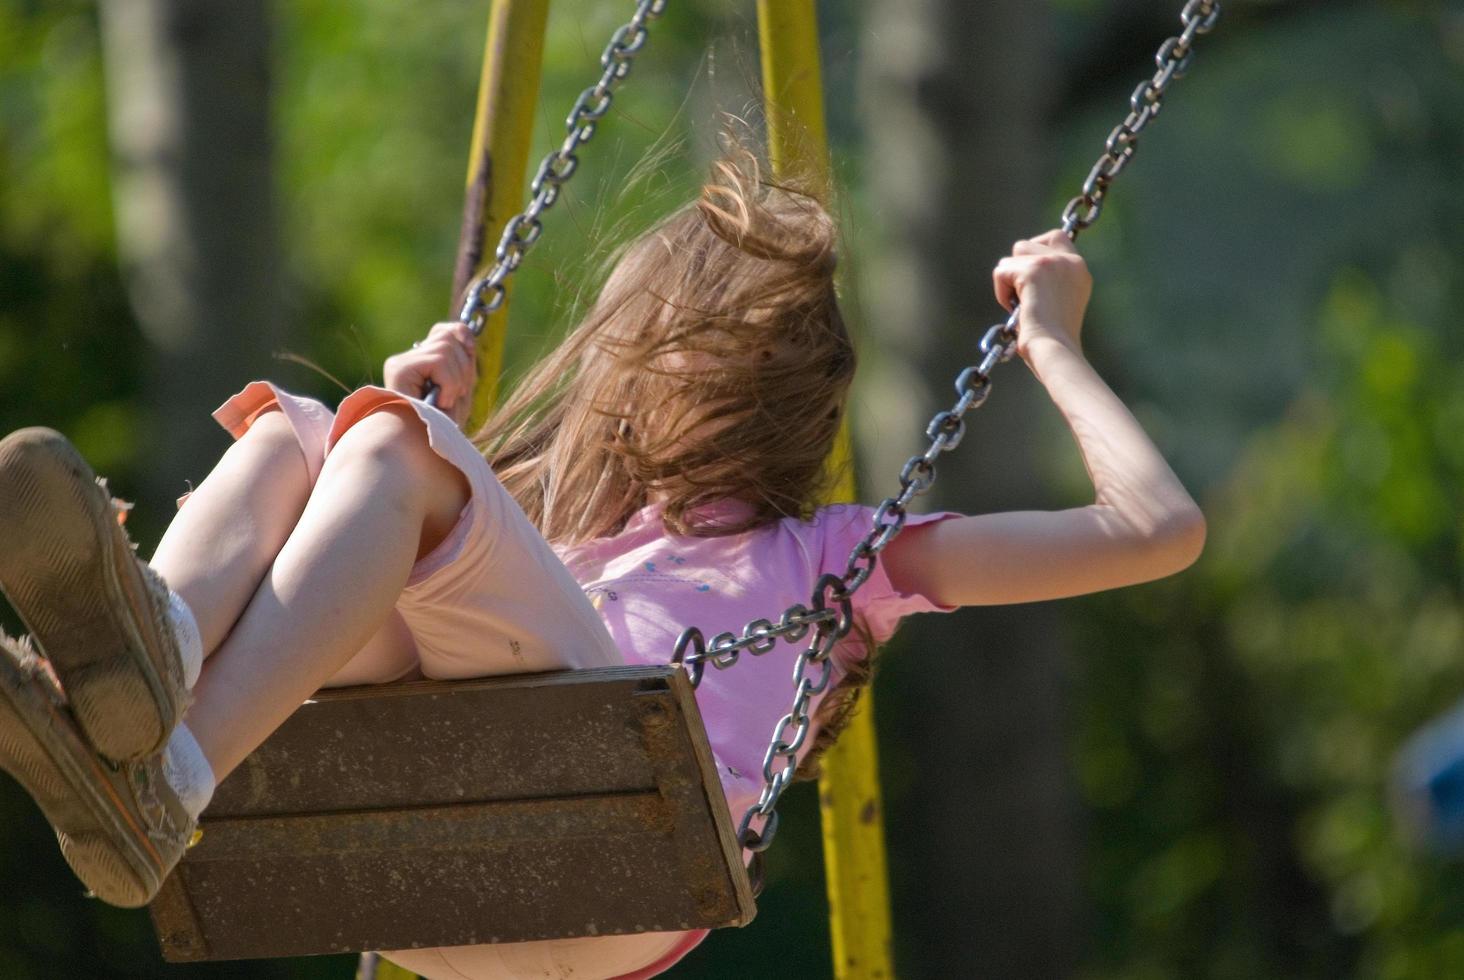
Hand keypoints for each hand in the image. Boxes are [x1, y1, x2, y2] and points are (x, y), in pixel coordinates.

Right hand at [383, 321, 477, 425]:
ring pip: (446, 348)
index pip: (445, 330)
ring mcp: (399, 364)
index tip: (470, 360)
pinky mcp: (399, 370)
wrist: (428, 455)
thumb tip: (466, 333)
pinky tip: (441, 401)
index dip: (464, 340)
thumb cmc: (445, 428)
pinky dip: (450, 383)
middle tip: (456, 395)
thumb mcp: (461, 390)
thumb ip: (462, 361)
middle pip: (448, 337)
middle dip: (464, 367)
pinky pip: (439, 361)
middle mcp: (404, 360)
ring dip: (457, 379)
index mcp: (418, 363)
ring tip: (447, 400)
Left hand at [991, 230, 1092, 360]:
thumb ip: (1049, 282)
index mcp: (1079, 270)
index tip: (1029, 277)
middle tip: (1021, 292)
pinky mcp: (1034, 269)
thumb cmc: (1053, 340)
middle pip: (1029, 243)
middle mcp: (1070, 261)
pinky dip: (1001, 292)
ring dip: (1009, 279)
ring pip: (1014, 254)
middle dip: (1018, 264)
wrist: (1055, 349)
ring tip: (1020, 305)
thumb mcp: (1058, 303)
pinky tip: (1014, 310)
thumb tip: (1020, 273)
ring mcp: (1053, 262)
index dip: (1036, 251)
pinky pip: (1002, 271)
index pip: (1057, 237)